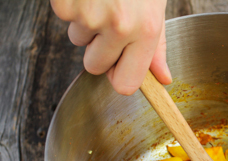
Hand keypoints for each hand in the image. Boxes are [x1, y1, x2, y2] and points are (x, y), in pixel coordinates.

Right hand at [51, 0, 171, 94]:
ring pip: (78, 41)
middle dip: (98, 49)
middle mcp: (119, 27)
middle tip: (108, 19)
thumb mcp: (155, 7)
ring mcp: (89, 15)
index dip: (117, 77)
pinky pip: (64, 18)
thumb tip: (163, 78)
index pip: (125, 85)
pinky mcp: (65, 3)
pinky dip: (71, 5)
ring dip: (85, 23)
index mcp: (146, 30)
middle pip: (95, 67)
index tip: (118, 67)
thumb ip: (157, 46)